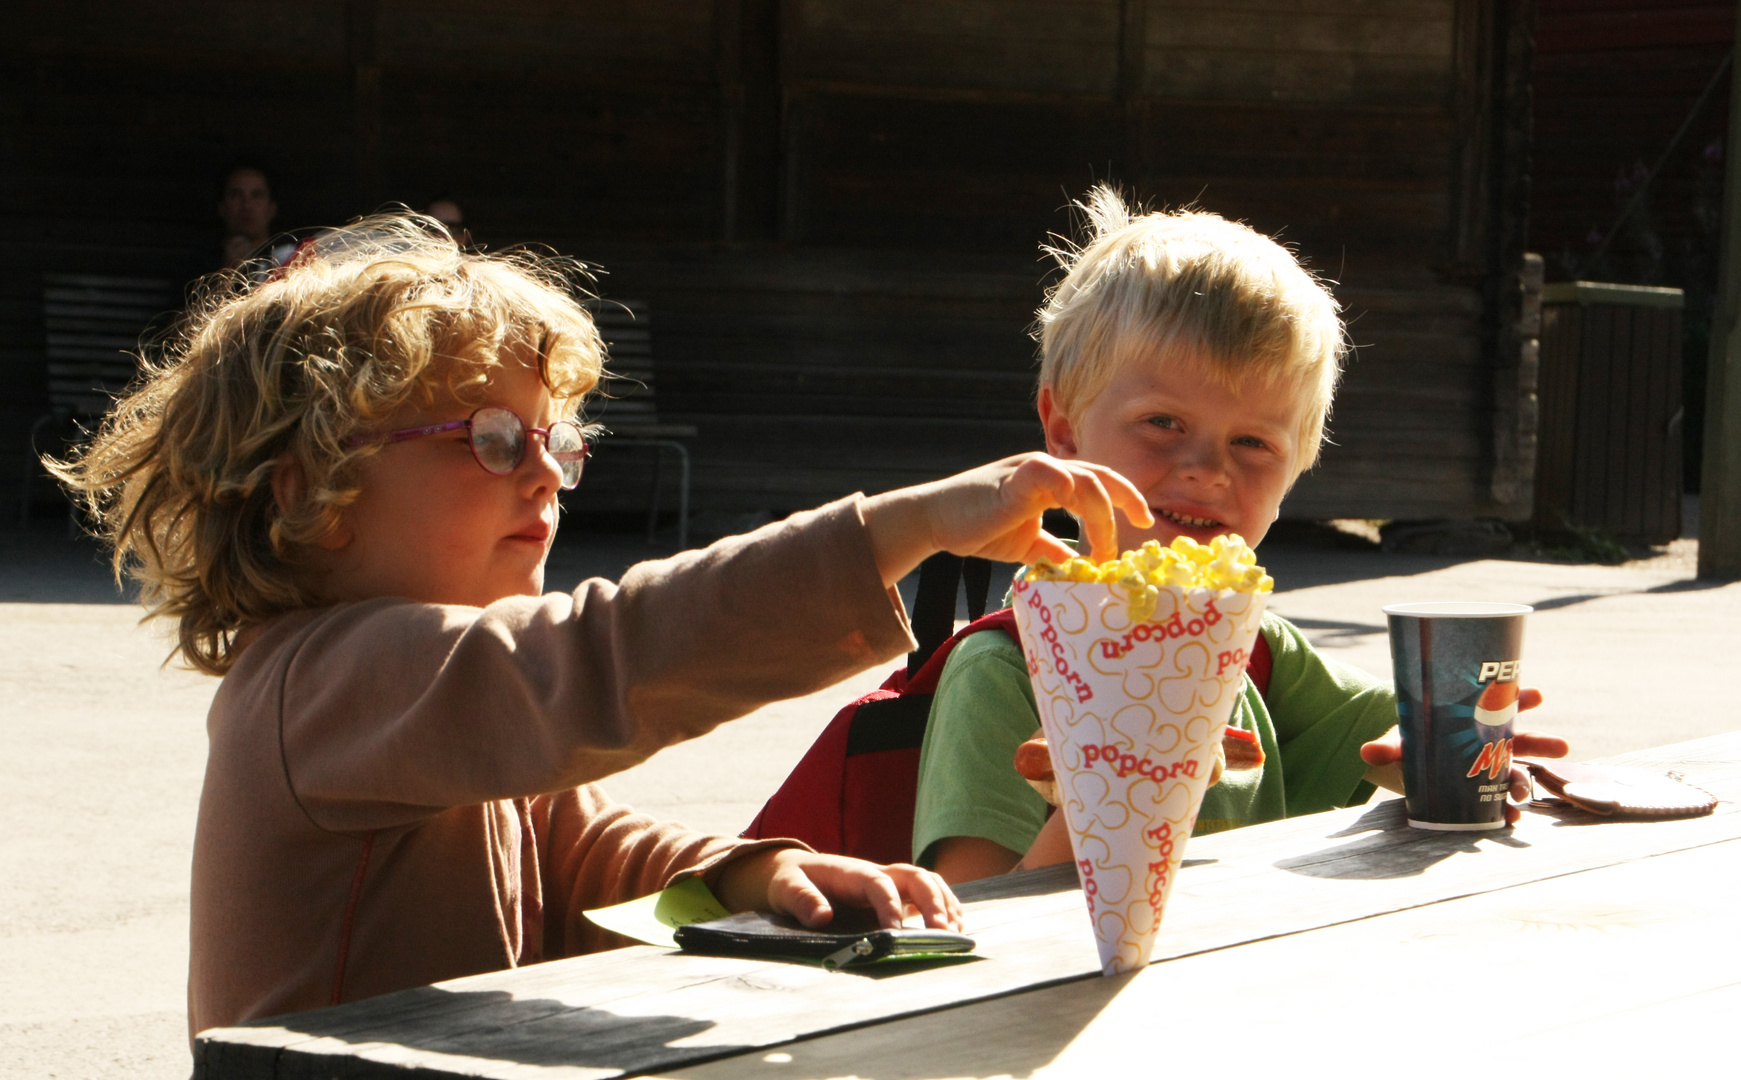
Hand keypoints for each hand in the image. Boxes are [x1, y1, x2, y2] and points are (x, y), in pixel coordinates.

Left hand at [714, 848, 963, 931]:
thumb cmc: (791, 881)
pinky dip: (945, 906)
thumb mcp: (786, 889)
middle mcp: (876, 873)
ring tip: (955, 932)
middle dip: (932, 901)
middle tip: (941, 932)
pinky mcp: (894, 894)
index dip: (890, 906)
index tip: (895, 933)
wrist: (794, 872)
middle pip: (915, 876)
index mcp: (851, 872)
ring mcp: (889, 882)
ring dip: (944, 903)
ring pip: (927, 882)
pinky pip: (927, 893)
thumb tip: (822, 917)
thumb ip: (802, 901)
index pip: (878, 883)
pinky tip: (955, 928)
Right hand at [861, 453, 1152, 586]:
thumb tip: (1076, 568)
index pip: (1100, 481)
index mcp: (1053, 481)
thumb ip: (1053, 551)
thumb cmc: (977, 527)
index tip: (1145, 523)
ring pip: (1085, 480)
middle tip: (1144, 526)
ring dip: (1102, 517)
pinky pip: (1052, 474)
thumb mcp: (1026, 543)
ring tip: (1102, 552)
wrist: (934, 520)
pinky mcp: (1015, 478)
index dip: (1126, 497)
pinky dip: (1070, 492)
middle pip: (1101, 474)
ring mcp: (1032, 470)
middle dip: (1128, 499)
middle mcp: (1048, 469)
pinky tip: (1076, 522)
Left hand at [1359, 688, 1567, 825]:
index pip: (1506, 703)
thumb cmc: (1414, 739)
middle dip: (1542, 742)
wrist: (1409, 759)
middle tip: (1562, 745)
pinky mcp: (1484, 791)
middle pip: (1523, 739)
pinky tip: (1510, 819)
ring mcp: (1493, 768)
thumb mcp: (1403, 739)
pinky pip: (1500, 799)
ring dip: (1527, 782)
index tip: (1538, 694)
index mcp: (1478, 717)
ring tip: (1527, 793)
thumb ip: (1390, 746)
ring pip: (1519, 772)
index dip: (1522, 697)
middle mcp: (1493, 742)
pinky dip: (1506, 809)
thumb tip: (1366, 752)